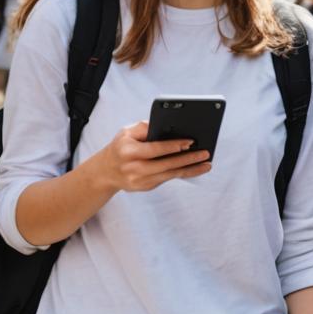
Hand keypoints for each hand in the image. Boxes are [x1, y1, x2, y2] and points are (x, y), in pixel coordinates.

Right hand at [91, 121, 210, 193]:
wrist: (106, 171)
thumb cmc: (121, 147)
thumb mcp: (127, 132)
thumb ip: (145, 127)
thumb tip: (167, 125)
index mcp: (128, 151)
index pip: (155, 149)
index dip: (173, 146)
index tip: (190, 142)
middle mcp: (133, 168)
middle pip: (166, 164)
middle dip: (187, 159)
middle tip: (205, 153)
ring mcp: (139, 181)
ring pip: (169, 175)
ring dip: (190, 169)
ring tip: (206, 163)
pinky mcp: (145, 187)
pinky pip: (168, 179)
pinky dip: (182, 174)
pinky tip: (195, 168)